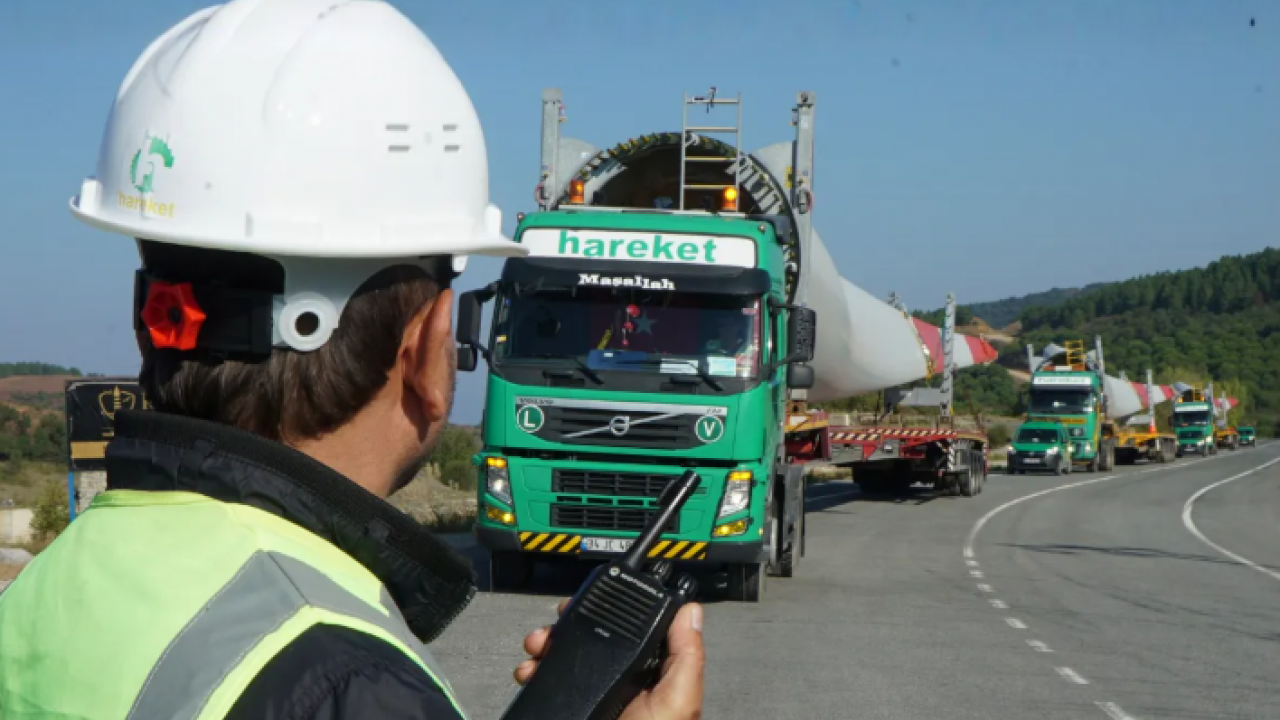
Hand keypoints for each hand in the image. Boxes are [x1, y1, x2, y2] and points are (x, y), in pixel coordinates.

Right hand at [515, 598, 704, 719]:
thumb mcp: (678, 702)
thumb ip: (685, 656)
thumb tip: (692, 609)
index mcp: (650, 675)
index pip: (633, 629)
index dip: (615, 608)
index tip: (596, 595)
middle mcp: (620, 681)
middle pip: (592, 637)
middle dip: (570, 624)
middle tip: (557, 620)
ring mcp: (591, 694)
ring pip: (564, 656)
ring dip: (546, 643)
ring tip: (536, 645)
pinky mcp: (566, 706)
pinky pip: (546, 681)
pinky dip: (534, 670)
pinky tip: (529, 670)